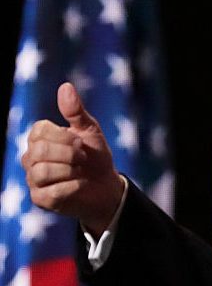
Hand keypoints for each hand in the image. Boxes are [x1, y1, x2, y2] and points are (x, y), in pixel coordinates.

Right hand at [21, 82, 124, 234]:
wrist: (106, 186)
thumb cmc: (95, 156)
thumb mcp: (90, 130)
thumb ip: (76, 111)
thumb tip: (65, 86)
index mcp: (39, 138)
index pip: (39, 131)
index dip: (64, 137)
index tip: (81, 142)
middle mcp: (30, 157)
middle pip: (39, 151)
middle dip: (69, 154)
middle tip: (83, 157)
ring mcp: (33, 179)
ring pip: (42, 171)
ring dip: (70, 170)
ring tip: (81, 171)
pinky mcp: (40, 199)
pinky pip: (52, 192)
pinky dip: (73, 187)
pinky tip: (80, 184)